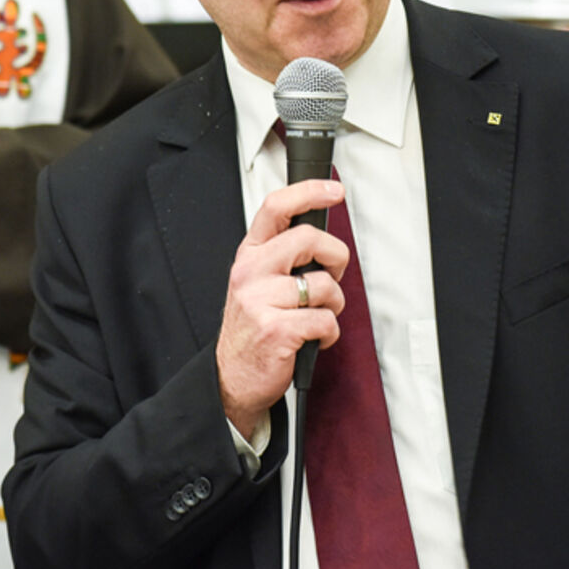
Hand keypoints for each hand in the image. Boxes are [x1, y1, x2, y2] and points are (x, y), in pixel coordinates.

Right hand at [216, 180, 350, 437]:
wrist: (232, 378)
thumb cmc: (253, 327)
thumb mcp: (257, 283)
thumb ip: (282, 257)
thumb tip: (324, 241)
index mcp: (250, 255)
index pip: (276, 208)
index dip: (308, 191)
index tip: (334, 190)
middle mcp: (251, 272)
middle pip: (309, 238)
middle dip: (336, 257)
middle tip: (334, 275)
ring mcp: (261, 300)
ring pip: (323, 284)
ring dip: (334, 304)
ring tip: (319, 316)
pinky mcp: (276, 329)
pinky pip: (325, 320)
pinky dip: (330, 333)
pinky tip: (316, 338)